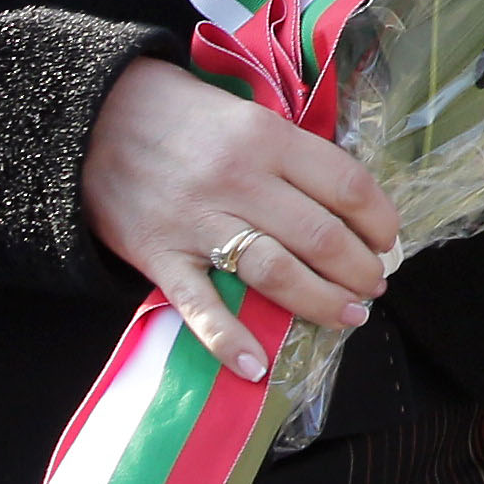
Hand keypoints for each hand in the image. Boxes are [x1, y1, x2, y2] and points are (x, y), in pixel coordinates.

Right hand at [82, 60, 395, 378]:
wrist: (92, 119)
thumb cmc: (184, 117)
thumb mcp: (248, 116)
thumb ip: (292, 156)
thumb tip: (350, 205)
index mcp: (268, 139)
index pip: (347, 187)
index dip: (381, 222)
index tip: (390, 241)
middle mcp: (240, 181)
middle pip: (320, 237)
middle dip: (360, 270)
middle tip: (374, 286)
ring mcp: (199, 223)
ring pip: (276, 274)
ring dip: (321, 302)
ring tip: (349, 316)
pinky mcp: (161, 257)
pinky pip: (201, 307)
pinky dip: (230, 342)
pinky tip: (259, 367)